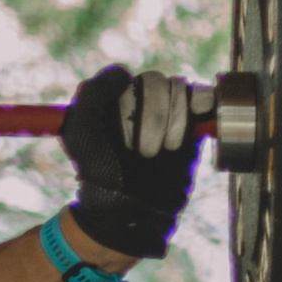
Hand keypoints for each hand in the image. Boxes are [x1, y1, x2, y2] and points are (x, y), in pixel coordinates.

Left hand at [58, 64, 200, 264]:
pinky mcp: (190, 124)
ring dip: (171, 123)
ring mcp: (165, 111)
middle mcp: (136, 101)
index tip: (116, 133)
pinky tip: (192, 123)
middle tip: (142, 152)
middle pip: (155, 81)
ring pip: (178, 89)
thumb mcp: (80, 131)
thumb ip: (92, 93)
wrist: (132, 209)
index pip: (123, 78)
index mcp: (107, 99)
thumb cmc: (101, 173)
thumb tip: (124, 72)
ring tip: (161, 151)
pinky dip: (198, 106)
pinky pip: (201, 97)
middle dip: (150, 118)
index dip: (124, 104)